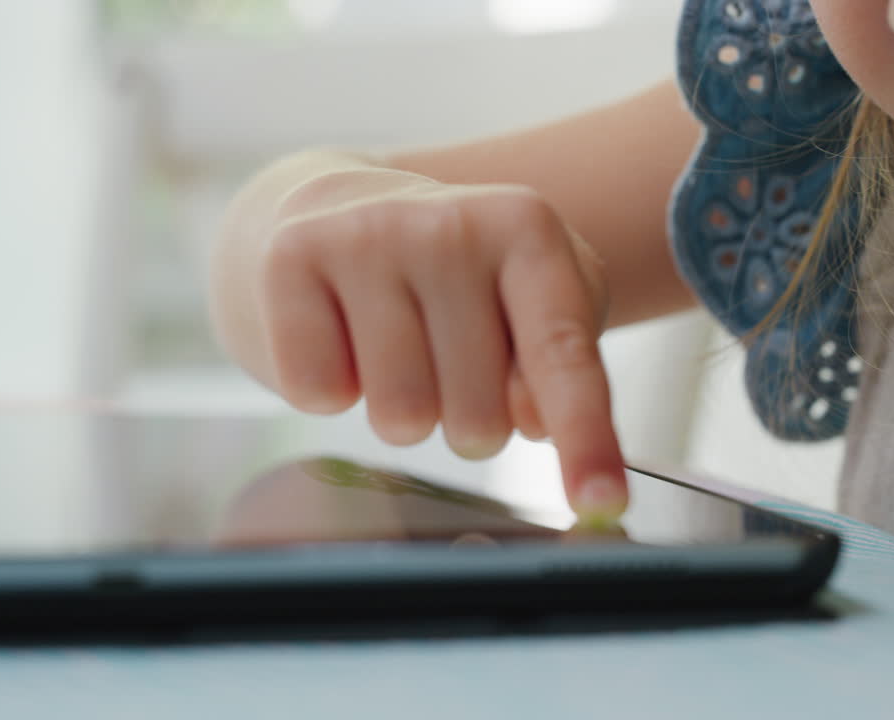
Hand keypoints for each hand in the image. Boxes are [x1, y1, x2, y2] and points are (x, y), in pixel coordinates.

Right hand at [255, 169, 626, 517]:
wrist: (346, 209)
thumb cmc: (461, 276)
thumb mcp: (534, 302)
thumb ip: (557, 365)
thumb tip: (536, 421)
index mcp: (528, 228)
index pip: (563, 357)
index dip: (586, 438)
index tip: (603, 505)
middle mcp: (449, 222)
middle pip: (479, 415)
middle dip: (471, 422)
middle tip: (450, 363)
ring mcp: (365, 234)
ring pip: (399, 417)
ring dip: (404, 411)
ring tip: (398, 349)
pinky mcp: (290, 257)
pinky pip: (319, 394)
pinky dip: (332, 390)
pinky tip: (342, 337)